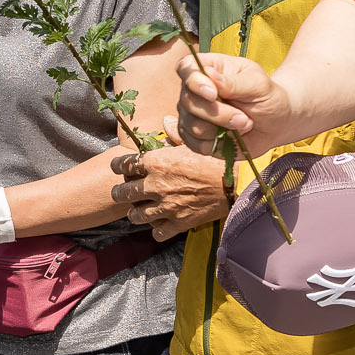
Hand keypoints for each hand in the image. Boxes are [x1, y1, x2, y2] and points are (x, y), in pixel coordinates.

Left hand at [111, 122, 230, 239]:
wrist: (236, 183)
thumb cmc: (216, 159)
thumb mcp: (194, 142)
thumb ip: (174, 134)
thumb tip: (164, 121)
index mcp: (157, 162)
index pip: (124, 164)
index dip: (118, 166)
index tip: (117, 167)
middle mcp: (156, 185)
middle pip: (123, 193)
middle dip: (119, 192)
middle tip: (121, 192)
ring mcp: (166, 207)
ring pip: (135, 216)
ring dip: (135, 213)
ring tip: (138, 210)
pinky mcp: (178, 224)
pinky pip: (156, 233)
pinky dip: (156, 229)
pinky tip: (160, 222)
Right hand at [175, 51, 282, 150]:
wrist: (275, 122)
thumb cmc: (266, 95)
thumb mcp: (258, 84)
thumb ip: (233, 82)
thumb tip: (209, 75)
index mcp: (207, 68)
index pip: (186, 68)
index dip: (194, 81)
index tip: (213, 93)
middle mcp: (194, 91)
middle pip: (188, 101)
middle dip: (218, 113)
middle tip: (244, 118)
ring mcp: (193, 115)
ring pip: (192, 126)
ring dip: (221, 130)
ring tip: (245, 125)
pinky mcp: (196, 138)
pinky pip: (196, 145)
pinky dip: (218, 144)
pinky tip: (233, 138)